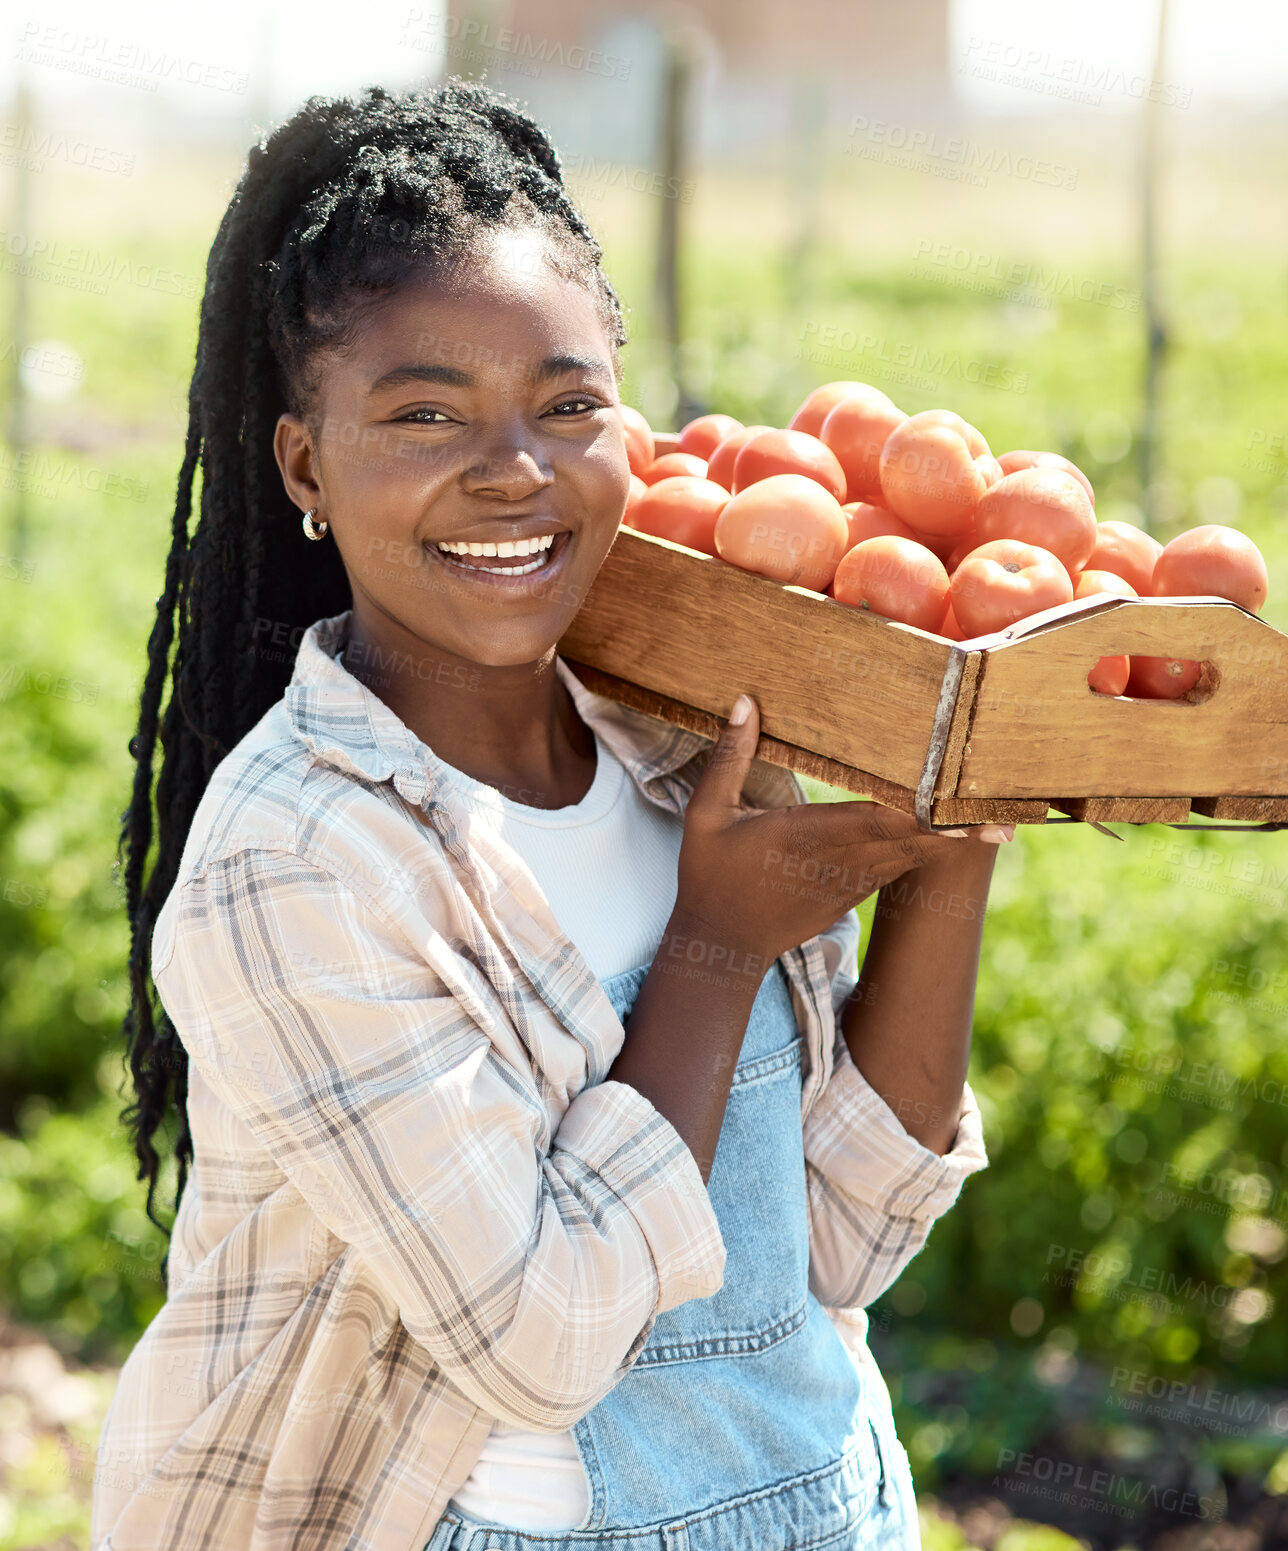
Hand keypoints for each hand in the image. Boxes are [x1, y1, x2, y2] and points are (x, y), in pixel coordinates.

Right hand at [676, 693, 1009, 966]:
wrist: (723, 948)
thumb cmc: (711, 876)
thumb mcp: (706, 815)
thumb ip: (728, 758)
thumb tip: (744, 702)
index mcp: (809, 836)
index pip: (879, 820)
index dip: (927, 813)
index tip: (966, 803)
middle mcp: (842, 859)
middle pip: (913, 837)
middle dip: (962, 825)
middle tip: (1013, 811)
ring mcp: (854, 880)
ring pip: (915, 854)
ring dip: (956, 837)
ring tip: (1002, 817)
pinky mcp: (857, 890)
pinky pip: (903, 865)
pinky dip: (933, 849)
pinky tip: (961, 833)